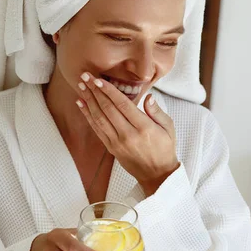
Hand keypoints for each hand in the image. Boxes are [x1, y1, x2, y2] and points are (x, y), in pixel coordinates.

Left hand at [76, 72, 179, 193]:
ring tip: (81, 86)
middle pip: (107, 109)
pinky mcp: (111, 148)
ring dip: (89, 101)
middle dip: (95, 91)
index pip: (122, 104)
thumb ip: (157, 111)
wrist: (157, 175)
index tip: (98, 80)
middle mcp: (128, 134)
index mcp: (143, 127)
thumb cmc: (164, 148)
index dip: (108, 91)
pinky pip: (97, 129)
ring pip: (99, 118)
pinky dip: (88, 115)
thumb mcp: (168, 128)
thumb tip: (148, 97)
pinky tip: (81, 104)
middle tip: (85, 76)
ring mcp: (117, 142)